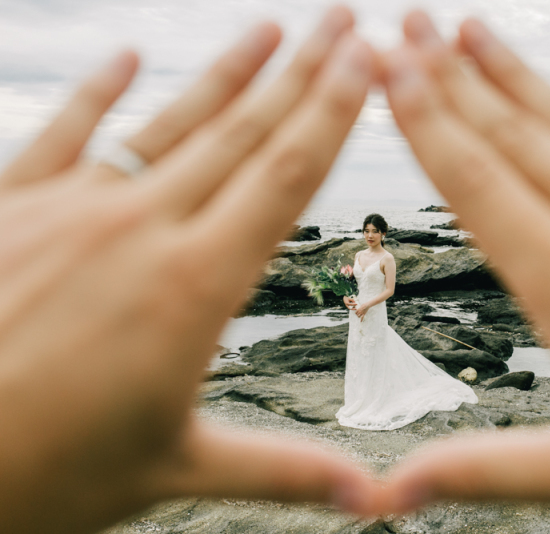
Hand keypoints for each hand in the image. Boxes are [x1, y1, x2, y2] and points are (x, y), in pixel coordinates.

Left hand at [0, 7, 376, 532]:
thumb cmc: (42, 476)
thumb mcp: (177, 471)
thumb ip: (282, 471)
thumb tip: (367, 498)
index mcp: (192, 286)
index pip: (285, 178)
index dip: (332, 113)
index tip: (364, 62)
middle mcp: (139, 230)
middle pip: (243, 133)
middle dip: (303, 71)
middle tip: (342, 20)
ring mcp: (71, 211)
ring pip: (169, 122)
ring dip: (227, 72)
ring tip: (269, 29)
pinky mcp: (10, 208)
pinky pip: (64, 133)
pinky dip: (99, 91)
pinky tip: (126, 55)